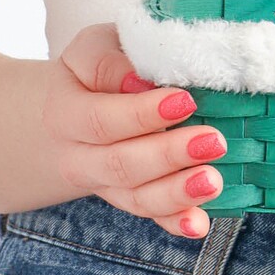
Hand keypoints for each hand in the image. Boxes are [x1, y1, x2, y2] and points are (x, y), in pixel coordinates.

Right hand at [40, 21, 226, 237]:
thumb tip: (140, 80)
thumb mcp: (92, 50)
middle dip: (169, 156)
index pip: (101, 120)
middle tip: (214, 141)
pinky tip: (199, 223)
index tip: (186, 100)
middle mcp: (80, 158)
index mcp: (65, 114)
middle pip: (121, 165)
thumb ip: (109, 61)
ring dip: (177, 193)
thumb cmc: (91, 71)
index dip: (142, 114)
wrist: (61, 117)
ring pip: (136, 198)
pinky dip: (174, 221)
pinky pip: (148, 214)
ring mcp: (105, 184)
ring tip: (213, 181)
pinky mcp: (128, 197)